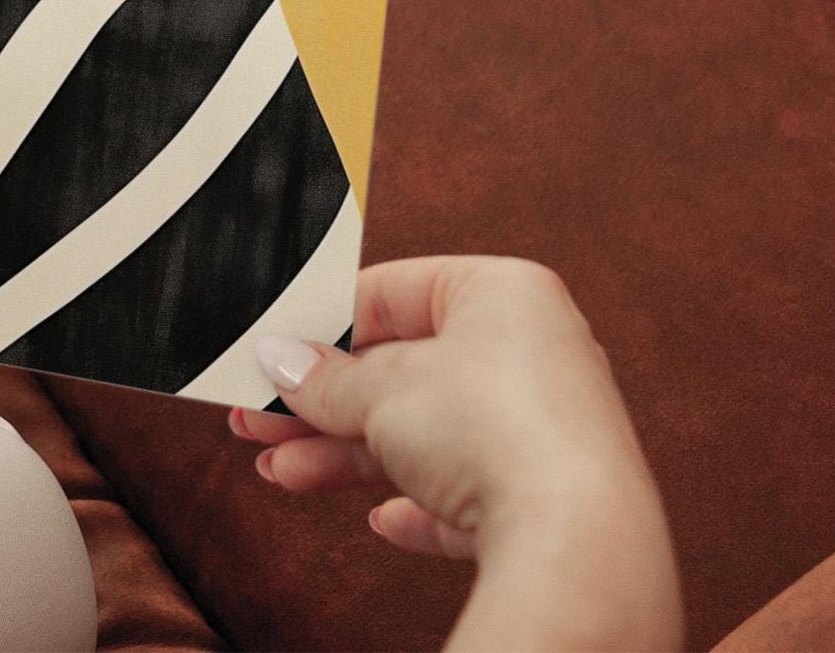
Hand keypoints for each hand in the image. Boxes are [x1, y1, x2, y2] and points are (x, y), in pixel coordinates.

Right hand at [230, 258, 680, 651]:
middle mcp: (532, 352)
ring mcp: (543, 429)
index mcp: (503, 294)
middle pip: (402, 372)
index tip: (275, 353)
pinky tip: (381, 519)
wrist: (575, 542)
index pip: (394, 292)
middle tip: (260, 421)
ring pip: (424, 435)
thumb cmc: (492, 429)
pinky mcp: (548, 499)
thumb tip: (281, 362)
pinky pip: (467, 493)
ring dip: (346, 455)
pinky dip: (418, 504)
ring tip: (282, 473)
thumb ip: (325, 377)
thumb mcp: (381, 389)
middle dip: (323, 404)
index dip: (326, 325)